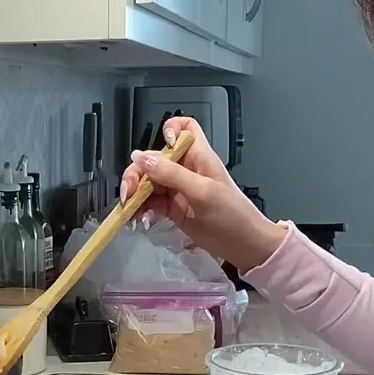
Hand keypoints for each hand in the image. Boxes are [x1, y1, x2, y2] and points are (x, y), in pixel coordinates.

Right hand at [120, 117, 286, 271]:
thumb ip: (171, 174)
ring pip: (148, 182)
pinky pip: (151, 203)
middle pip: (154, 159)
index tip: (160, 146)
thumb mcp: (202, 191)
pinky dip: (141, 209)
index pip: (184, 128)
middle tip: (128, 193)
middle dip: (137, 173)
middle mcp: (186, 169)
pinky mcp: (173, 209)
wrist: (245, 246)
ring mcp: (178, 190)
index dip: (170, 130)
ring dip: (135, 193)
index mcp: (198, 157)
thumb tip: (140, 157)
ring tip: (129, 210)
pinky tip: (138, 218)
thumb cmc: (232, 214)